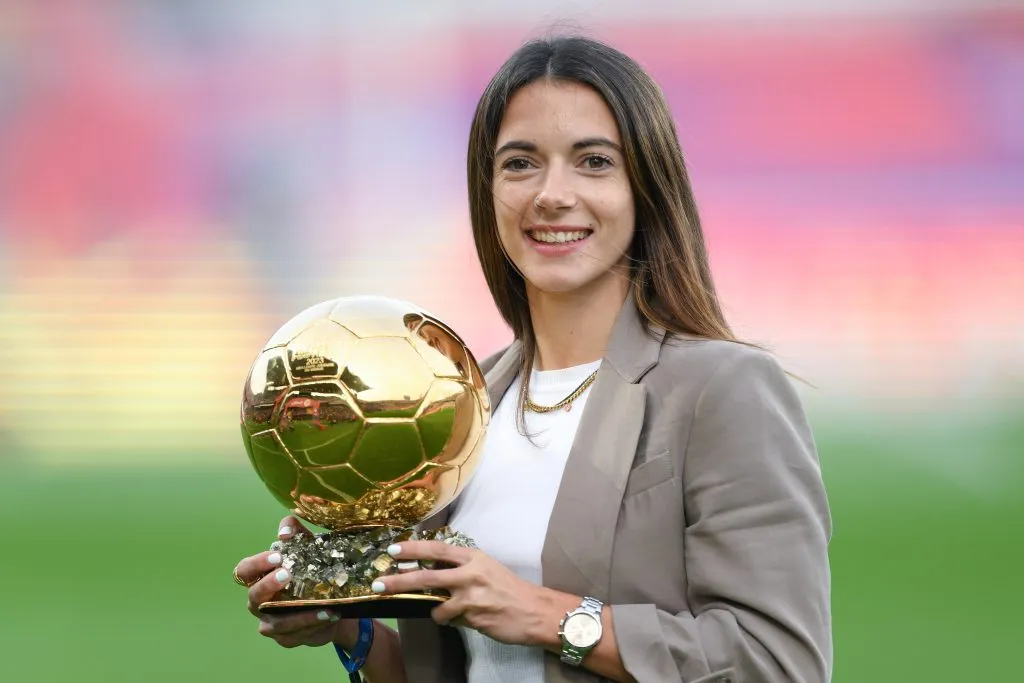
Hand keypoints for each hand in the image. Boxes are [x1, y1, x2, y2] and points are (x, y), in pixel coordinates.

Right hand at [233, 515, 357, 649]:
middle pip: (254, 597)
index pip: (244, 571)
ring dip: (301, 614)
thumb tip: (284, 532)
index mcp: (260, 578)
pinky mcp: (287, 639)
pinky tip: (331, 614)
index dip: (256, 564)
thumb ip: (294, 530)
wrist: (332, 600)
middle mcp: (259, 602)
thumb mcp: (306, 544)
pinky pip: (298, 635)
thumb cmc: (311, 567)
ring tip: (324, 605)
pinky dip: (315, 625)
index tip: (277, 556)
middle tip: (288, 574)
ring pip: (279, 623)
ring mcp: (271, 623)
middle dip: (269, 586)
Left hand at [373, 540, 550, 645]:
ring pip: (436, 605)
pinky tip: (468, 619)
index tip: (393, 550)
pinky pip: (450, 620)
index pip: (437, 549)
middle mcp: (470, 573)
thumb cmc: (510, 589)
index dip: (413, 549)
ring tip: (448, 612)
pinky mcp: (473, 616)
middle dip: (398, 581)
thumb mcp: (486, 569)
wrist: (534, 610)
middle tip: (378, 584)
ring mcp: (471, 596)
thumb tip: (431, 571)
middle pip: (426, 576)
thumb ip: (460, 568)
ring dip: (435, 611)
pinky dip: (451, 621)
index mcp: (473, 557)